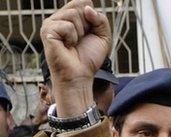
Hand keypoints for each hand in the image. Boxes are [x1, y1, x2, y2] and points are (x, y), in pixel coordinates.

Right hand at [40, 0, 110, 116]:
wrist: (80, 75)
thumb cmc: (89, 58)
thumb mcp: (103, 36)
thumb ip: (101, 19)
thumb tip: (87, 8)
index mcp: (70, 17)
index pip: (84, 2)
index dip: (93, 17)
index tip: (90, 32)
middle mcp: (59, 17)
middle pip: (80, 6)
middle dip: (88, 25)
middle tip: (82, 40)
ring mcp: (51, 23)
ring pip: (73, 14)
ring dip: (80, 32)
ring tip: (74, 43)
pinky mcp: (47, 31)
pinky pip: (68, 26)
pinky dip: (73, 38)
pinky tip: (67, 46)